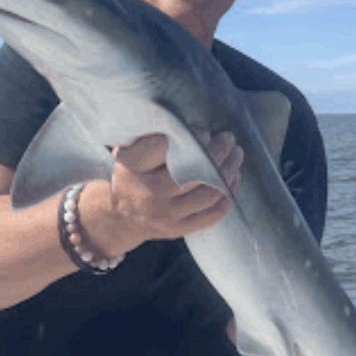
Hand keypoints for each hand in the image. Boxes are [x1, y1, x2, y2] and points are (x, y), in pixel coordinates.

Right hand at [107, 130, 242, 248]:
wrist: (120, 216)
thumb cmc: (131, 173)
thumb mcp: (128, 150)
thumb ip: (152, 135)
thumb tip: (191, 126)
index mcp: (133, 167)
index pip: (166, 148)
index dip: (191, 137)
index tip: (205, 131)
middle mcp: (148, 193)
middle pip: (194, 171)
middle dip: (219, 151)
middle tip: (228, 138)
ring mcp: (165, 215)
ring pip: (209, 193)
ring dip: (229, 171)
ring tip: (236, 155)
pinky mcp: (178, 229)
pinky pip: (212, 214)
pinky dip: (228, 195)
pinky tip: (234, 179)